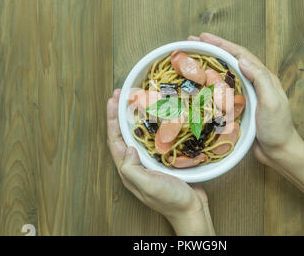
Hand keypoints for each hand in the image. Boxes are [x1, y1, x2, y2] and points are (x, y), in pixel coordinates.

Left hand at [107, 89, 214, 234]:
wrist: (191, 210)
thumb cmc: (170, 200)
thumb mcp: (148, 185)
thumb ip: (132, 168)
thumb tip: (127, 147)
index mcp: (129, 169)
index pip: (115, 140)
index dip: (112, 120)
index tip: (113, 100)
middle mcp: (137, 164)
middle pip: (124, 134)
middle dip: (120, 114)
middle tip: (122, 94)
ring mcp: (150, 161)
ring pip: (139, 135)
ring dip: (135, 117)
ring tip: (137, 100)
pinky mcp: (163, 160)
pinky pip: (154, 139)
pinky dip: (154, 125)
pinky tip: (158, 116)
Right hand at [188, 33, 302, 166]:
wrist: (279, 152)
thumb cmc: (277, 128)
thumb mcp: (271, 102)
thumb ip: (260, 79)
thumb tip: (242, 59)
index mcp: (263, 77)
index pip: (240, 54)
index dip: (221, 44)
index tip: (203, 37)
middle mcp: (253, 82)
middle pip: (231, 60)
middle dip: (212, 49)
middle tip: (192, 42)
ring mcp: (245, 94)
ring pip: (225, 73)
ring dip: (209, 63)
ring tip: (192, 58)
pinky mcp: (238, 106)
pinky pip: (222, 89)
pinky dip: (210, 82)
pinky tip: (199, 83)